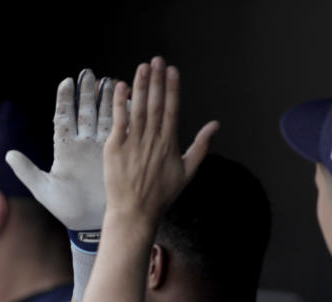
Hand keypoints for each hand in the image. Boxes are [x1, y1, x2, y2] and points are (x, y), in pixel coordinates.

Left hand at [6, 69, 114, 230]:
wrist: (90, 223)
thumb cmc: (66, 208)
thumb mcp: (43, 189)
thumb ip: (27, 171)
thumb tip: (9, 154)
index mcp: (64, 149)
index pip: (63, 118)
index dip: (65, 100)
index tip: (67, 82)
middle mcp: (82, 145)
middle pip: (84, 112)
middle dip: (86, 93)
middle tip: (89, 73)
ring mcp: (99, 148)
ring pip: (103, 117)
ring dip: (106, 99)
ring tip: (109, 80)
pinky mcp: (115, 155)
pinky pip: (119, 131)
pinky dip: (123, 116)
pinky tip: (128, 100)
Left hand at [102, 57, 217, 224]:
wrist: (134, 212)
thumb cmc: (161, 194)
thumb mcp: (187, 171)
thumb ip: (201, 146)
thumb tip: (215, 125)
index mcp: (170, 143)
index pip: (172, 109)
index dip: (173, 88)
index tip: (173, 70)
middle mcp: (152, 140)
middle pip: (156, 104)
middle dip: (157, 80)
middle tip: (158, 59)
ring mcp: (133, 143)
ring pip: (138, 108)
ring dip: (141, 86)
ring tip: (143, 67)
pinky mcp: (115, 148)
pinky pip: (118, 121)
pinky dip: (120, 103)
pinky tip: (121, 86)